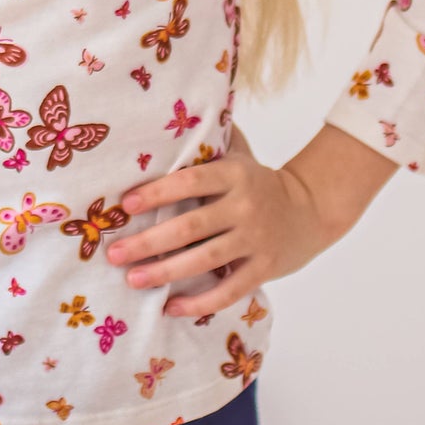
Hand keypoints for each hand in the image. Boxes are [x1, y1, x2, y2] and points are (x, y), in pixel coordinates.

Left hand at [105, 123, 335, 317]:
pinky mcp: (263, 269)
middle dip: (148, 241)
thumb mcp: (238, 155)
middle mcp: (245, 206)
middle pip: (190, 226)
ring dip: (165, 272)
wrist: (310, 211)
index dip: (156, 193)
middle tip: (114, 253)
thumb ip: (209, 140)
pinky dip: (199, 302)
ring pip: (205, 260)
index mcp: (234, 174)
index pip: (189, 181)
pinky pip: (228, 290)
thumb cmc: (257, 182)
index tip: (125, 205)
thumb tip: (168, 117)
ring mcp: (256, 239)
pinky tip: (171, 307)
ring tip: (133, 279)